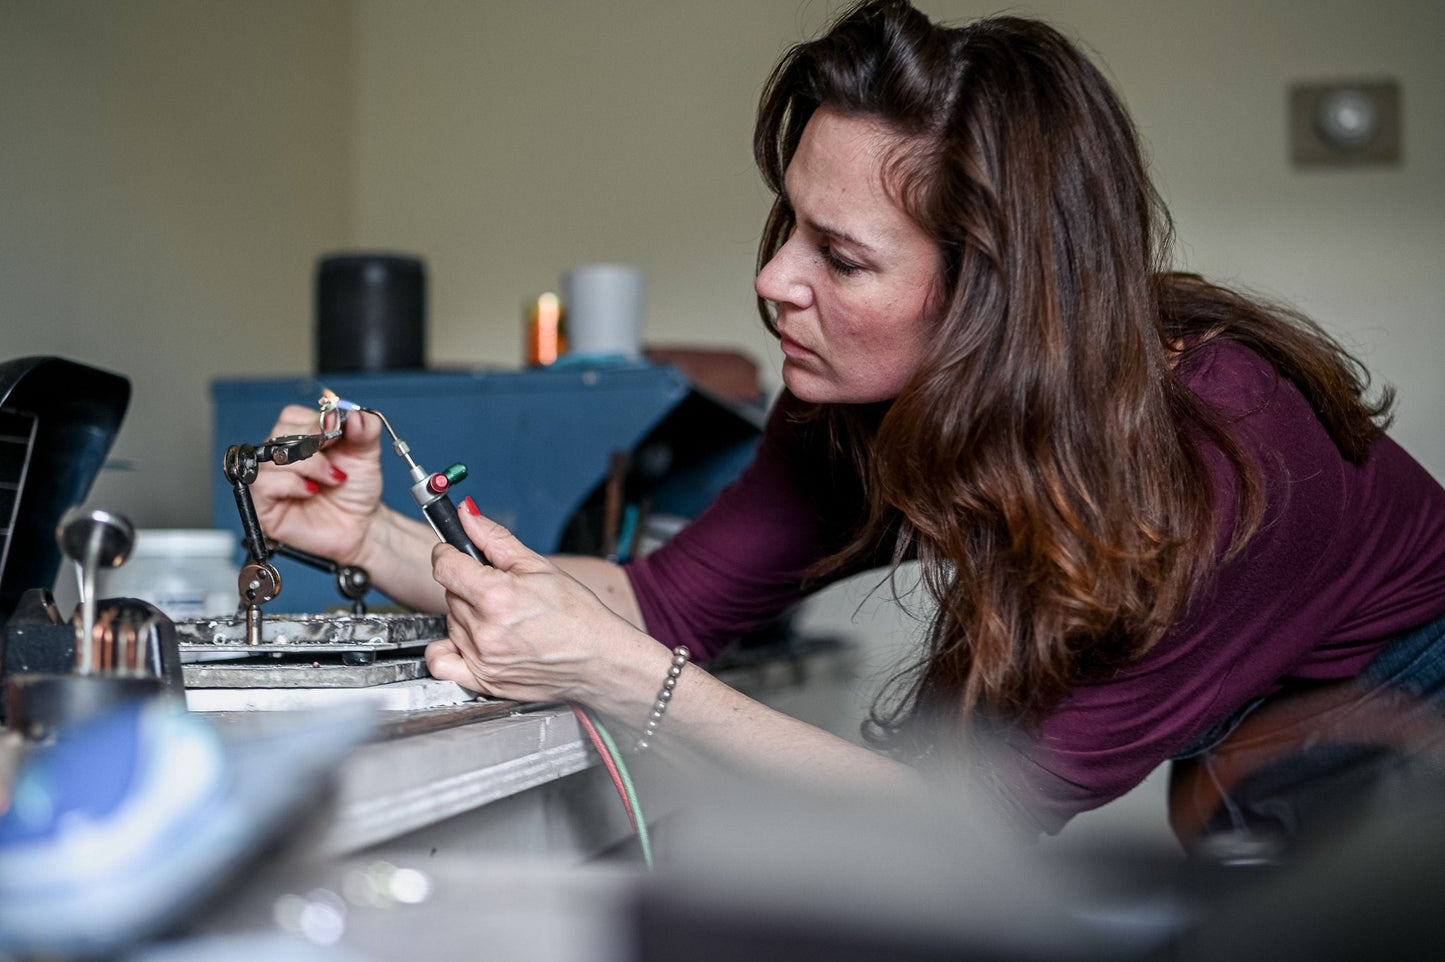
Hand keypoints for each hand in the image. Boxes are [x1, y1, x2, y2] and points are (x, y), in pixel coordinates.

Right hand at [247, 404, 384, 565]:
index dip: (315, 423)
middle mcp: (280, 457)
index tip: (338, 436)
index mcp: (299, 439)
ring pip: (271, 457)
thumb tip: (354, 413)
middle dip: (313, 445)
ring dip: (308, 465)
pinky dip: (292, 484)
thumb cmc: (357, 492)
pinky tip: (311, 491)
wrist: (362, 527)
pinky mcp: (263, 505)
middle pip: (279, 434)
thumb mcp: (367, 454)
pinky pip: (264, 483)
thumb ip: (365, 429)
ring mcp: (269, 480)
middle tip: (336, 462)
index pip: (291, 417)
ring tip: (331, 479)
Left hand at [426, 506, 645, 704]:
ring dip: (468, 615)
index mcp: (496, 595)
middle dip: (468, 586)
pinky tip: (467, 641)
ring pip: (452, 622)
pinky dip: (446, 649)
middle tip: (500, 590)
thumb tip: (466, 514)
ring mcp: (481, 658)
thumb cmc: (577, 615)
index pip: (444, 565)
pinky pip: (441, 663)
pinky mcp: (482, 680)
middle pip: (450, 594)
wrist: (597, 660)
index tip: (457, 554)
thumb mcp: (539, 565)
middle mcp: (484, 630)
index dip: (449, 553)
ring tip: (501, 618)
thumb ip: (494, 538)